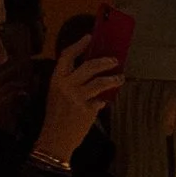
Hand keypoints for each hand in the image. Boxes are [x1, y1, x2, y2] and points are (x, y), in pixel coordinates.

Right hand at [33, 35, 117, 164]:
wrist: (55, 140)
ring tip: (120, 78)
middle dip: (105, 62)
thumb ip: (71, 83)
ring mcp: (77, 98)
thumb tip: (91, 72)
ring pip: (101, 82)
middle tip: (115, 61)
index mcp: (56, 80)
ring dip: (114, 79)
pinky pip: (101, 100)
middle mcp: (66, 86)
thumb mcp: (57, 95)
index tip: (89, 37)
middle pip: (89, 66)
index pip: (67, 56)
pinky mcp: (87, 109)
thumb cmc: (56, 117)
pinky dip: (104, 101)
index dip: (78, 45)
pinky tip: (104, 102)